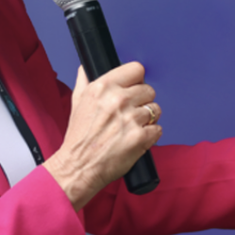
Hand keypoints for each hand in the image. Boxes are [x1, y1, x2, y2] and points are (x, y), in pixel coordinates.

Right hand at [45, 62, 161, 208]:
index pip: (136, 69)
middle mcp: (117, 100)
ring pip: (155, 110)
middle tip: (131, 113)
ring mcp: (130, 119)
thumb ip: (84, 81)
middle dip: (142, 102)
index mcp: (102, 87)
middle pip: (149, 90)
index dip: (137, 80)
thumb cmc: (79, 138)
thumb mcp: (77, 102)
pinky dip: (150, 135)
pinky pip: (157, 129)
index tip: (134, 88)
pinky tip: (136, 139)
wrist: (78, 167)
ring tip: (132, 128)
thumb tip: (87, 67)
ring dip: (148, 119)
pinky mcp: (140, 137)